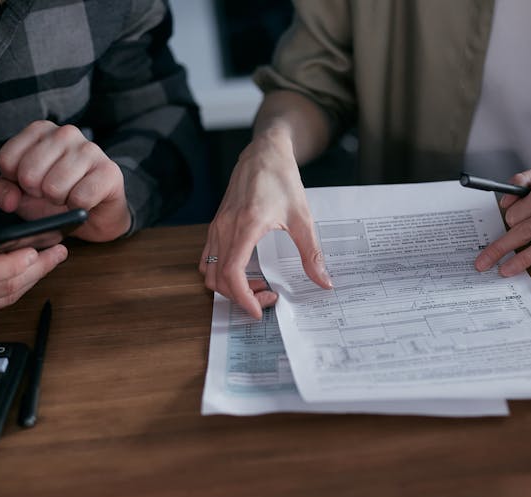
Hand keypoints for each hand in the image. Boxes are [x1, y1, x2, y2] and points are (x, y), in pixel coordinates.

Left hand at [0, 121, 129, 241]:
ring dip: (59, 201)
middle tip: (52, 192)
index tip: (32, 184)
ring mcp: (90, 149)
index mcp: (40, 130)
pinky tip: (84, 202)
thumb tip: (9, 201)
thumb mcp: (22, 194)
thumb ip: (3, 192)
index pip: (7, 160)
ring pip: (54, 188)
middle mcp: (65, 133)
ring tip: (69, 196)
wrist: (95, 214)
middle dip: (38, 193)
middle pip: (28, 174)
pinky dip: (78, 208)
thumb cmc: (57, 197)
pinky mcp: (109, 171)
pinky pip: (80, 198)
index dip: (16, 182)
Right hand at [201, 131, 331, 318]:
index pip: (232, 273)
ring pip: (210, 271)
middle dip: (242, 296)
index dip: (243, 298)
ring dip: (230, 286)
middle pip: (219, 279)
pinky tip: (245, 270)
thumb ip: (311, 253)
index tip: (259, 310)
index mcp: (246, 225)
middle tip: (268, 296)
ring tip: (258, 284)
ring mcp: (217, 227)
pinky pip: (207, 258)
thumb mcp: (303, 217)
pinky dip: (221, 273)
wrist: (264, 152)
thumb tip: (323, 281)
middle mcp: (225, 227)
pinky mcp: (216, 225)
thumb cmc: (282, 179)